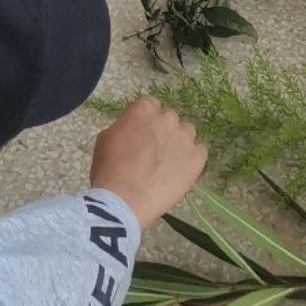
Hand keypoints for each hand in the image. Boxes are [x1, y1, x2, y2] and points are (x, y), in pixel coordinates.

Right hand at [89, 95, 206, 230]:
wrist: (124, 199)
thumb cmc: (109, 169)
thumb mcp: (106, 139)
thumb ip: (124, 127)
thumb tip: (131, 131)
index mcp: (144, 109)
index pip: (150, 106)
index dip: (144, 121)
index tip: (140, 134)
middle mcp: (168, 118)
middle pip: (168, 119)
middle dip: (161, 131)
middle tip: (151, 151)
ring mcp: (185, 137)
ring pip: (186, 133)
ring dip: (178, 142)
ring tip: (167, 163)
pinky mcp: (197, 158)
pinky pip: (199, 152)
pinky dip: (191, 159)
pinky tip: (180, 171)